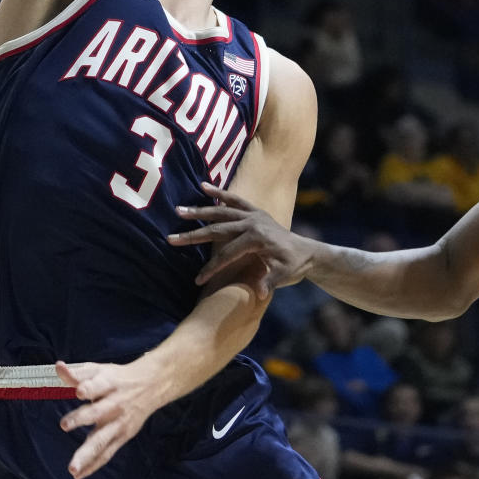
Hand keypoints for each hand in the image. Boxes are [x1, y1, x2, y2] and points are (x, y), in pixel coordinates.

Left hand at [56, 357, 161, 478]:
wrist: (151, 385)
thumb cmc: (117, 378)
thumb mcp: (100, 370)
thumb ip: (78, 372)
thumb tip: (57, 367)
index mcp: (109, 384)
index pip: (98, 385)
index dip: (88, 388)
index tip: (78, 391)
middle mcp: (115, 404)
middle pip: (98, 413)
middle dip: (82, 418)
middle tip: (64, 425)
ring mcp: (119, 423)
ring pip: (102, 440)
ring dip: (87, 455)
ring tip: (72, 468)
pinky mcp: (122, 436)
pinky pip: (106, 453)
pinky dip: (93, 465)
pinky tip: (78, 475)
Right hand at [168, 185, 314, 294]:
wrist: (306, 251)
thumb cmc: (293, 266)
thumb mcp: (283, 276)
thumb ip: (269, 282)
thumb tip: (259, 293)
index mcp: (256, 238)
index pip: (227, 255)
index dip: (212, 268)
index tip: (198, 280)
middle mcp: (252, 222)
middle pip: (217, 230)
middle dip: (193, 236)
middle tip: (171, 239)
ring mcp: (252, 214)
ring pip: (220, 212)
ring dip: (199, 211)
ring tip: (179, 210)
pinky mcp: (253, 210)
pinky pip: (234, 199)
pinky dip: (219, 193)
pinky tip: (203, 186)